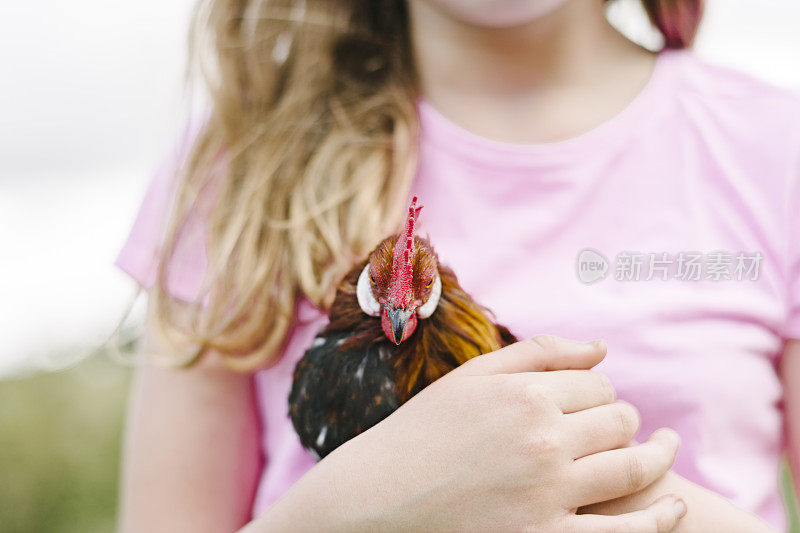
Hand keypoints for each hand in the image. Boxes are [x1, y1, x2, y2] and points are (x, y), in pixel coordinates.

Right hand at [250, 336, 684, 532]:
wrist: (378, 501)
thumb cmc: (422, 434)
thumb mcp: (470, 379)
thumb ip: (537, 353)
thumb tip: (602, 347)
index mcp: (524, 394)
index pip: (597, 385)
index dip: (598, 393)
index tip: (588, 404)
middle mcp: (542, 440)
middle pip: (619, 421)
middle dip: (622, 421)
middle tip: (615, 428)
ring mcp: (548, 494)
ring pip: (632, 467)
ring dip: (654, 456)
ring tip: (662, 452)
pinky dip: (660, 519)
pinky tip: (674, 508)